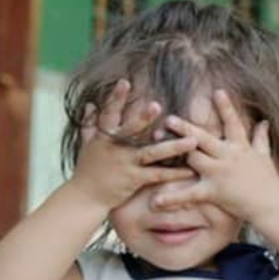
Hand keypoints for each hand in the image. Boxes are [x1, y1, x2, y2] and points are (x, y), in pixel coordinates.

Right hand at [72, 80, 197, 211]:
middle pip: (130, 130)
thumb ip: (89, 124)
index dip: (116, 97)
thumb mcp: (86, 144)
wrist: (85, 197)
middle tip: (157, 105)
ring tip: (193, 140)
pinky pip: (158, 175)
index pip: (109, 113)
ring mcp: (126, 163)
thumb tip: (90, 104)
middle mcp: (115, 148)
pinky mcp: (135, 179)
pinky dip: (175, 173)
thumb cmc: (88, 169)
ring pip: (152, 153)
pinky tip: (191, 170)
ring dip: (173, 146)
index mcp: (104, 137)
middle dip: (143, 118)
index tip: (125, 81)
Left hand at [152, 89, 278, 220]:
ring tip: (154, 142)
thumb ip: (261, 138)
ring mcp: (219, 173)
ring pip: (193, 157)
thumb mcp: (265, 156)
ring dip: (174, 150)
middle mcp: (228, 156)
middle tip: (169, 118)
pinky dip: (172, 197)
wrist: (272, 205)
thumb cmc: (269, 181)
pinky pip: (189, 194)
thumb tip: (264, 122)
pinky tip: (155, 200)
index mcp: (240, 147)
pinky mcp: (214, 191)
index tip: (217, 91)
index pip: (233, 123)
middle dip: (186, 127)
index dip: (226, 107)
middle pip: (203, 138)